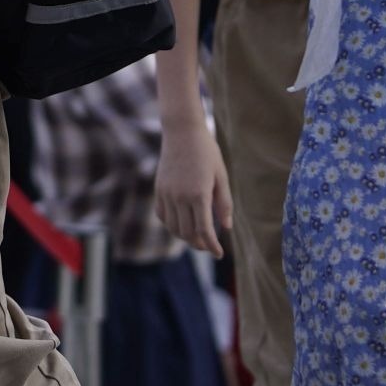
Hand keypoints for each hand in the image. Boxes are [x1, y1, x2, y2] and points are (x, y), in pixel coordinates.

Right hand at [155, 123, 233, 258]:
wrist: (182, 132)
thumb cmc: (207, 152)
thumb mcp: (221, 176)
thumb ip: (224, 203)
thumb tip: (226, 227)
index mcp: (199, 194)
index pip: (204, 231)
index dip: (212, 246)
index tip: (219, 254)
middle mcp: (180, 197)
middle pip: (187, 233)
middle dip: (200, 244)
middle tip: (209, 246)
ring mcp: (167, 194)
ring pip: (173, 227)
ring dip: (185, 237)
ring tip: (197, 237)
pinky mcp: (159, 189)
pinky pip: (163, 215)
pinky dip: (172, 224)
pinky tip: (181, 223)